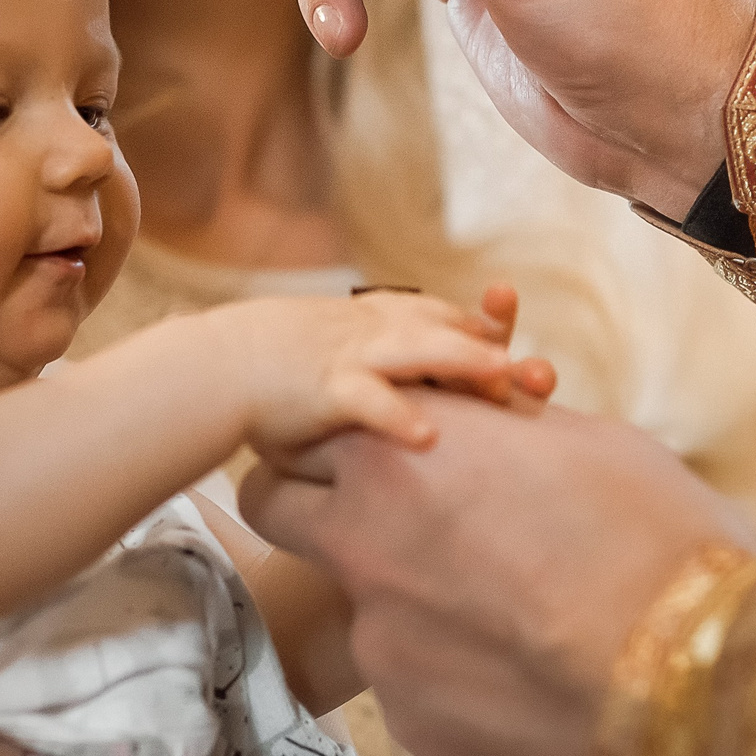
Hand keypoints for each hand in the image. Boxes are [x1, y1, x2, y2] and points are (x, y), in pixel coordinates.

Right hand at [220, 284, 555, 458]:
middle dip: (495, 354)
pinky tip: (429, 435)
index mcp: (379, 322)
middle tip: (540, 376)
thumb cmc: (277, 369)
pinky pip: (368, 402)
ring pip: (418, 354)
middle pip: (447, 336)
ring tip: (504, 379)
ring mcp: (351, 358)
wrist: (215, 367)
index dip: (486, 334)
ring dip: (463, 364)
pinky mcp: (325, 389)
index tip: (519, 351)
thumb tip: (430, 395)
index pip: (445, 320)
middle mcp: (373, 333)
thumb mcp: (339, 354)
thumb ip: (385, 365)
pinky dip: (397, 416)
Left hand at [239, 392, 755, 755]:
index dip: (344, 432)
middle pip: (276, 504)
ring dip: (406, 601)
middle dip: (313, 504)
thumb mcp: (597, 451)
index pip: (315, 422)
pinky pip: (409, 681)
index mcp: (411, 449)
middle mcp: (366, 536)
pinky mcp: (405, 718)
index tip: (378, 443)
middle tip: (384, 518)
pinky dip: (450, 675)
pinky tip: (523, 680)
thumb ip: (514, 438)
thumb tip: (500, 435)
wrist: (689, 692)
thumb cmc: (661, 548)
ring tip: (506, 619)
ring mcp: (377, 635)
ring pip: (354, 601)